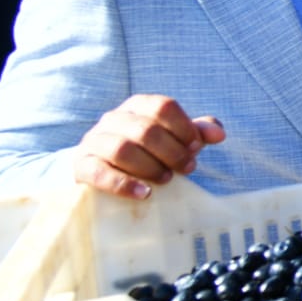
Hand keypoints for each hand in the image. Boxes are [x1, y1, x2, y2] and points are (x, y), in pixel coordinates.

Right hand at [73, 94, 226, 199]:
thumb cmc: (143, 150)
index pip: (162, 107)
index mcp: (137, 106)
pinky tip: (144, 194)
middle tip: (187, 168)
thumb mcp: (171, 138)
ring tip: (166, 180)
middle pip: (145, 129)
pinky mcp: (81, 165)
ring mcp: (94, 141)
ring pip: (122, 149)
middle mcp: (113, 119)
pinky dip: (124, 184)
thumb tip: (220, 133)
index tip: (197, 147)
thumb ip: (195, 132)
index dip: (184, 127)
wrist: (97, 167)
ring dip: (150, 166)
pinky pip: (99, 172)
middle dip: (172, 151)